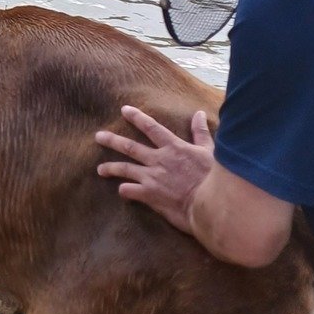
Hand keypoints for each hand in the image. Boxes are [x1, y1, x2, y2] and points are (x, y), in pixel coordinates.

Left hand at [95, 105, 213, 234]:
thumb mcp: (210, 151)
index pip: (151, 128)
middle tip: (98, 136)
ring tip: (100, 169)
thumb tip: (198, 114)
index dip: (137, 117)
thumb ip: (200, 133)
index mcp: (173, 147)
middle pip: (130, 147)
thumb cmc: (215, 177)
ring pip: (125, 169)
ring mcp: (152, 177)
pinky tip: (121, 192)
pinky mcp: (151, 195)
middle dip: (112, 140)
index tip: (124, 110)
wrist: (212, 203)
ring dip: (111, 168)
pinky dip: (124, 191)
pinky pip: (131, 191)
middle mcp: (159, 160)